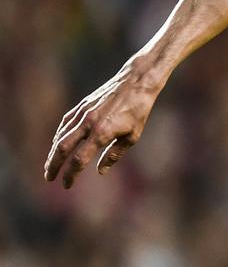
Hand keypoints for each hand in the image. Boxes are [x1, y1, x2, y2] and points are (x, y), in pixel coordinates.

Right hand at [45, 64, 161, 188]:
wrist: (137, 81)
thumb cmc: (138, 109)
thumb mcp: (133, 135)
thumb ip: (114, 154)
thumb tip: (100, 171)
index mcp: (102, 133)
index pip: (79, 160)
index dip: (71, 175)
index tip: (67, 185)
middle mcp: (88, 123)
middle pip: (62, 149)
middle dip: (53, 165)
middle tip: (48, 178)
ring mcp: (83, 112)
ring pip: (61, 136)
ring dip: (53, 152)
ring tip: (50, 164)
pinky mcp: (82, 105)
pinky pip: (65, 123)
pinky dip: (59, 135)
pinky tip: (58, 144)